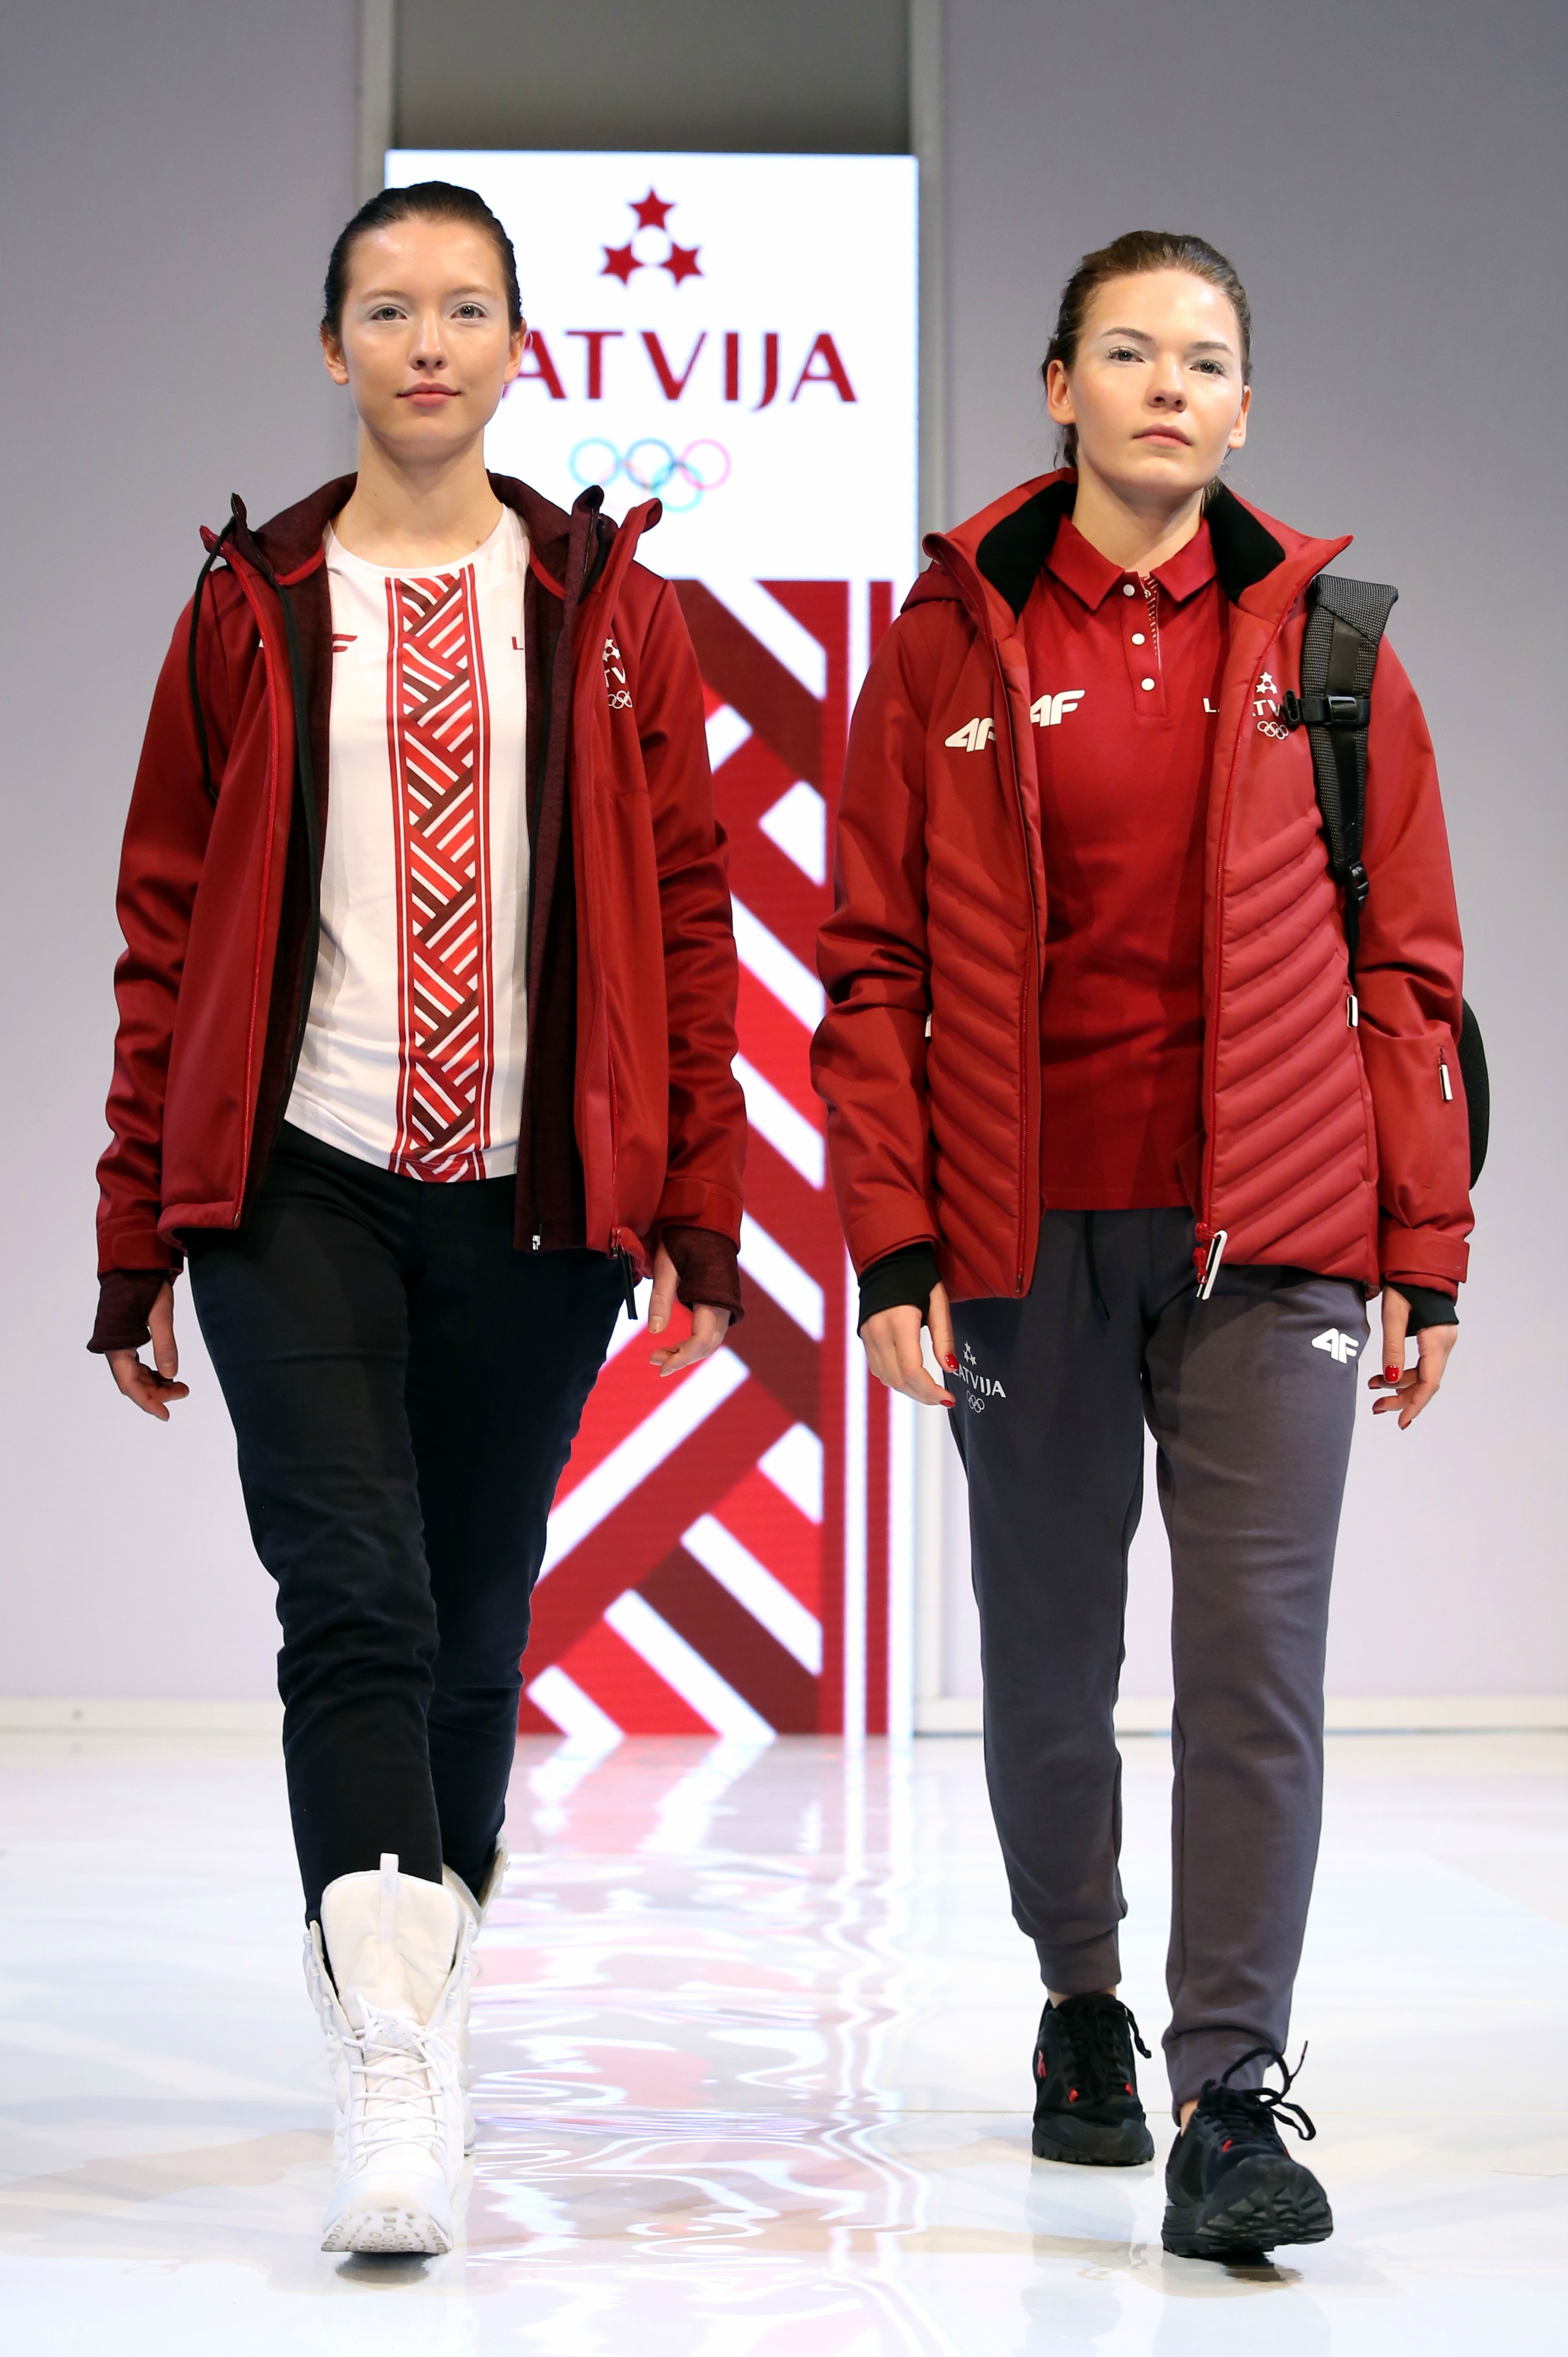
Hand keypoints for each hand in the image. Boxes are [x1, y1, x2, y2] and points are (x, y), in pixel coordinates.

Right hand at [105, 1282, 189, 1420]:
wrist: (134, 1262)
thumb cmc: (146, 1284)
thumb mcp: (161, 1314)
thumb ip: (165, 1344)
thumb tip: (172, 1375)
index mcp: (117, 1344)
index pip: (129, 1384)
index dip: (147, 1402)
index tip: (166, 1415)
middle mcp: (114, 1347)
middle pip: (133, 1381)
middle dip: (157, 1392)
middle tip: (184, 1392)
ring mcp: (119, 1342)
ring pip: (136, 1374)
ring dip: (156, 1383)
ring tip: (181, 1386)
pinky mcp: (126, 1337)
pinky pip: (137, 1362)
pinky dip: (153, 1371)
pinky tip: (169, 1374)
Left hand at [647, 1242, 731, 1377]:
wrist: (706, 1221)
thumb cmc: (684, 1239)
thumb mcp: (665, 1265)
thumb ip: (661, 1297)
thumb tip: (654, 1332)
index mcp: (712, 1296)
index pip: (701, 1339)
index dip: (682, 1358)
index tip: (661, 1368)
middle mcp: (724, 1305)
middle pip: (707, 1345)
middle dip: (682, 1358)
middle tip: (654, 1361)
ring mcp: (724, 1305)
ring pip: (709, 1341)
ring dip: (686, 1352)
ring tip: (657, 1355)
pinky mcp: (718, 1303)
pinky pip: (709, 1331)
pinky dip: (692, 1342)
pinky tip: (672, 1344)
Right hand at [859, 1281, 956, 1407]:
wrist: (887, 1259)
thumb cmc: (918, 1277)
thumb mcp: (939, 1302)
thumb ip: (944, 1338)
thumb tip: (950, 1369)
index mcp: (900, 1322)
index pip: (911, 1370)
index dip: (930, 1390)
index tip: (949, 1398)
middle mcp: (879, 1332)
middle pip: (898, 1380)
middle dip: (922, 1395)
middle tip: (943, 1398)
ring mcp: (868, 1336)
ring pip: (886, 1378)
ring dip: (909, 1390)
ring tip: (930, 1391)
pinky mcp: (864, 1337)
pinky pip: (878, 1368)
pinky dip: (895, 1379)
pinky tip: (911, 1377)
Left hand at [1368, 1287, 1457, 1429]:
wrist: (1420, 1260)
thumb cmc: (1405, 1283)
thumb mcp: (1393, 1315)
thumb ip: (1392, 1349)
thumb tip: (1388, 1380)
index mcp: (1437, 1339)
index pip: (1429, 1383)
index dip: (1414, 1405)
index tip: (1401, 1422)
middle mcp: (1445, 1342)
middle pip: (1426, 1382)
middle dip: (1402, 1397)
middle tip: (1377, 1407)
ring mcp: (1443, 1339)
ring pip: (1424, 1373)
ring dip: (1400, 1384)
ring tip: (1372, 1386)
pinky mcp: (1436, 1335)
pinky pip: (1423, 1362)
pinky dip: (1404, 1371)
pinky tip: (1385, 1375)